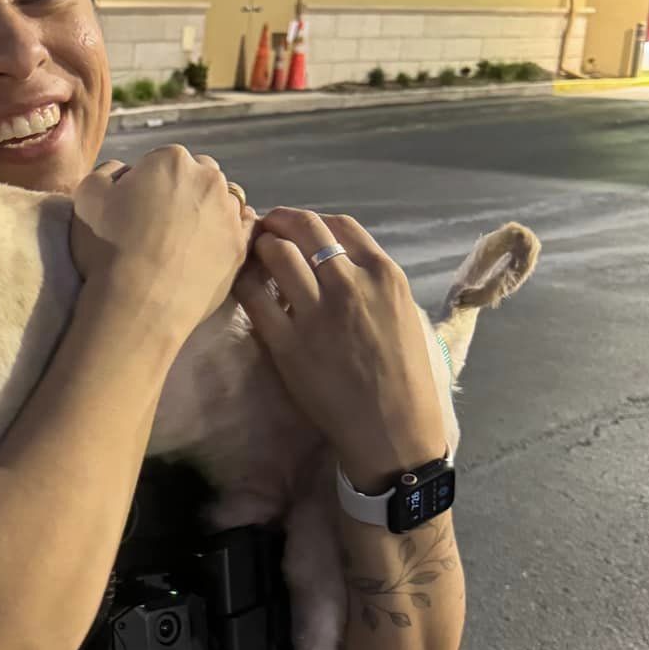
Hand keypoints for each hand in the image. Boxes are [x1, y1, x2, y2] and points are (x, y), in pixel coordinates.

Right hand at [71, 148, 257, 340]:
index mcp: (171, 159)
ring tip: (185, 240)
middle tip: (162, 223)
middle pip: (199, 175)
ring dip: (208, 210)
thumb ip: (108, 172)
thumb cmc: (108, 246)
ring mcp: (229, 213)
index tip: (136, 207)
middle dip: (184, 191)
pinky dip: (231, 230)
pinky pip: (244, 228)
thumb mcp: (87, 196)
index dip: (148, 183)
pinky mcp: (240, 246)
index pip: (162, 160)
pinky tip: (213, 245)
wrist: (138, 304)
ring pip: (224, 200)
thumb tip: (125, 173)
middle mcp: (208, 179)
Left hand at [231, 207, 446, 488]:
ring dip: (260, 246)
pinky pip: (254, 296)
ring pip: (276, 252)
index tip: (296, 227)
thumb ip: (372, 283)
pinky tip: (244, 284)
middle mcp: (349, 283)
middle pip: (304, 227)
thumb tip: (338, 265)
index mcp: (384, 275)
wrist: (392, 429)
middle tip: (265, 229)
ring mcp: (316, 311)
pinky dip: (245, 281)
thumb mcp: (403, 314)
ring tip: (252, 255)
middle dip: (279, 221)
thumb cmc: (404, 377)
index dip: (311, 220)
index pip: (340, 225)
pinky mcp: (287, 342)